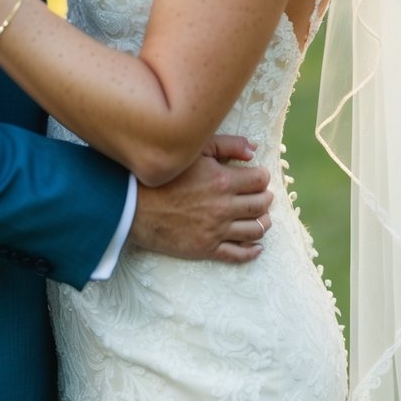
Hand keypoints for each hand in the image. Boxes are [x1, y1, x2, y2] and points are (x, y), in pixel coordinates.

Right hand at [129, 134, 272, 263]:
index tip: (258, 176)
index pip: (260, 180)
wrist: (134, 206)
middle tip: (262, 195)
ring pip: (255, 230)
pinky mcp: (207, 248)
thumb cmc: (163, 176)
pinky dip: (252, 251)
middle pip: (261, 204)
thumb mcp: (194, 152)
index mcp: (222, 180)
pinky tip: (256, 246)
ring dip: (263, 222)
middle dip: (266, 198)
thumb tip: (254, 150)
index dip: (262, 176)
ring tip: (261, 216)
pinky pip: (239, 254)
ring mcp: (217, 230)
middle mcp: (224, 207)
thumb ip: (226, 146)